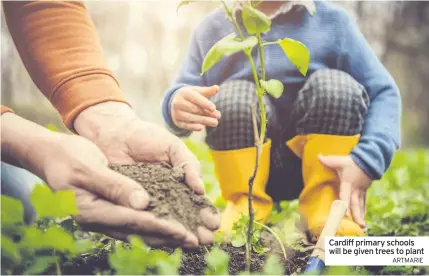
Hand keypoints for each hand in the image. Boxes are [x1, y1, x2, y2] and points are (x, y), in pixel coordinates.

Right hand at [1, 113, 197, 246]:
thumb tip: (143, 203)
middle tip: (194, 242)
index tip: (184, 232)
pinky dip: (152, 225)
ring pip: (138, 230)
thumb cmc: (67, 157)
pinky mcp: (108, 210)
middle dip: (168, 237)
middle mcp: (98, 219)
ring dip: (164, 235)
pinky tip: (168, 226)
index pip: (133, 221)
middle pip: (139, 231)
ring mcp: (102, 217)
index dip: (160, 227)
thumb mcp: (89, 167)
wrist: (50, 155)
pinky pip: (133, 222)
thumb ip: (115, 186)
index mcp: (92, 211)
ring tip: (187, 239)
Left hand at [74, 102, 219, 244]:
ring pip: (166, 223)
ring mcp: (148, 203)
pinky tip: (164, 240)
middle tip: (206, 240)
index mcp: (180, 182)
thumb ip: (188, 165)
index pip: (196, 202)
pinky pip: (142, 221)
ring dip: (179, 235)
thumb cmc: (147, 137)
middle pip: (184, 217)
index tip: (215, 223)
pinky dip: (153, 231)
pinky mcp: (130, 207)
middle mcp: (166, 197)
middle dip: (197, 229)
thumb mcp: (173, 147)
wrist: (116, 134)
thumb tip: (200, 190)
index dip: (206, 213)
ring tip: (191, 244)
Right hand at [171, 85, 220, 130]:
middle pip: (194, 109)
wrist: (176, 102)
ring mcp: (176, 113)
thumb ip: (207, 91)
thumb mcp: (197, 91)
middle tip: (218, 116)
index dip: (204, 103)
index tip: (214, 108)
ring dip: (204, 121)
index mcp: (184, 93)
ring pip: (191, 118)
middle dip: (207, 113)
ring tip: (215, 122)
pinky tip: (201, 128)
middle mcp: (178, 102)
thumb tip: (217, 88)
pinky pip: (186, 125)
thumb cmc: (191, 96)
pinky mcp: (177, 121)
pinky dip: (194, 127)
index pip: (195, 98)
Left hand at [318, 154, 371, 229]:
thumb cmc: (352, 162)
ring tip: (362, 228)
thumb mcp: (340, 160)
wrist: (369, 160)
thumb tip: (318, 156)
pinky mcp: (364, 192)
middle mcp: (355, 189)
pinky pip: (364, 204)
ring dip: (361, 216)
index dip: (345, 204)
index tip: (345, 214)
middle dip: (357, 215)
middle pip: (355, 204)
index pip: (345, 194)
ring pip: (361, 206)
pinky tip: (362, 222)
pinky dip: (363, 212)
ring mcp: (361, 191)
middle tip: (358, 226)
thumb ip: (328, 160)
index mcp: (348, 183)